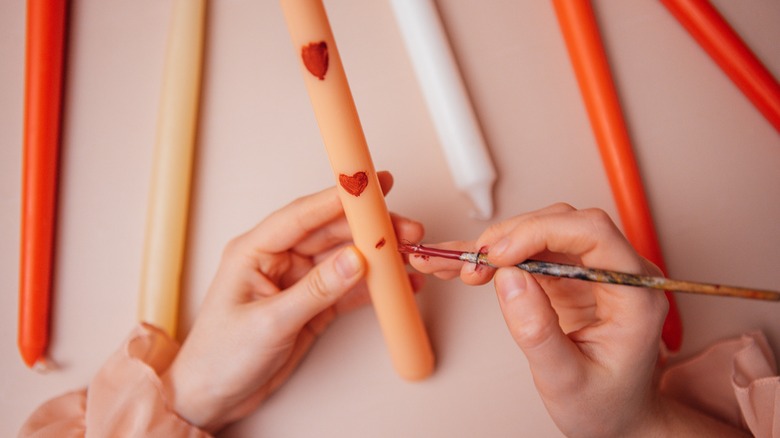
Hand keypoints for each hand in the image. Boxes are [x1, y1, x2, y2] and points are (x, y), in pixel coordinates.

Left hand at [161, 171, 424, 432]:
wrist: (212, 398)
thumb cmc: (218, 358)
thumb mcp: (268, 323)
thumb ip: (314, 291)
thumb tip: (353, 259)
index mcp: (254, 252)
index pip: (302, 216)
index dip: (338, 199)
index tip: (371, 188)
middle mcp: (278, 261)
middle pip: (331, 234)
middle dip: (369, 230)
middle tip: (404, 228)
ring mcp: (297, 283)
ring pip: (345, 260)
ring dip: (377, 257)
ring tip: (408, 254)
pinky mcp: (312, 307)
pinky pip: (348, 289)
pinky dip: (373, 288)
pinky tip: (395, 284)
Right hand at [410, 203, 744, 435]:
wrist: (618, 418)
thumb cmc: (605, 404)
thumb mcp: (567, 379)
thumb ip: (537, 331)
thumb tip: (508, 277)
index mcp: (635, 293)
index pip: (593, 233)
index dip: (541, 232)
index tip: (499, 255)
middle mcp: (618, 272)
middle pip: (563, 224)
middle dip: (512, 238)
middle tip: (474, 266)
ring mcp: (592, 270)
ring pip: (542, 232)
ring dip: (499, 245)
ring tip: (465, 269)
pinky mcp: (568, 275)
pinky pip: (530, 252)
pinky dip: (496, 257)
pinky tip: (464, 262)